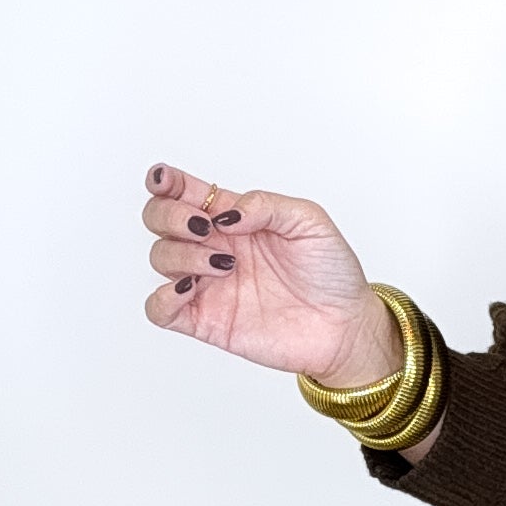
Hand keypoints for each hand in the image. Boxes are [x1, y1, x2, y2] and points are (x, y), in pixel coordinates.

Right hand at [139, 163, 395, 386]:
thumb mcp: (309, 221)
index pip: (183, 192)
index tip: (164, 181)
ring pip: (160, 257)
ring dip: (181, 254)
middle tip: (205, 228)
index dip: (163, 181)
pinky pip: (159, 309)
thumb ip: (265, 205)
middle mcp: (214, 246)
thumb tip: (226, 213)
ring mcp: (208, 284)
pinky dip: (162, 297)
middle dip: (170, 215)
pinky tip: (191, 288)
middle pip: (159, 219)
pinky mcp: (207, 320)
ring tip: (224, 265)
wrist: (346, 325)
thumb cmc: (332, 272)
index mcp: (233, 217)